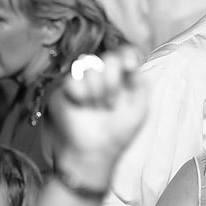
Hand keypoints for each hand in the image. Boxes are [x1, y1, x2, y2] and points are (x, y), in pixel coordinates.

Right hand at [47, 46, 146, 167]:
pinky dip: (82, 96)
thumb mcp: (139, 109)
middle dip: (114, 81)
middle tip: (112, 103)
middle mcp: (101, 76)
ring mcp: (82, 81)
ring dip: (99, 92)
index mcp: (121, 78)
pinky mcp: (64, 90)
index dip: (127, 55)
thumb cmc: (119, 131)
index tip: (130, 66)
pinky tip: (83, 107)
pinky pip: (73, 80)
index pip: (124, 54)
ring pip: (91, 69)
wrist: (97, 150)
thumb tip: (131, 63)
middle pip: (109, 58)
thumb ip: (141, 84)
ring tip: (97, 109)